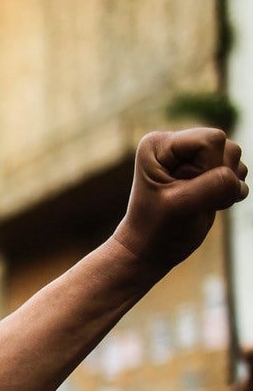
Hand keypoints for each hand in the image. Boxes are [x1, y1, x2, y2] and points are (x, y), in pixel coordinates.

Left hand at [112, 128, 246, 274]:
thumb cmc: (157, 229)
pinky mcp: (207, 170)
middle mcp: (175, 144)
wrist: (152, 250)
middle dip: (219, 177)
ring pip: (235, 157)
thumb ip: (214, 185)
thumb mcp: (182, 206)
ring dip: (226, 185)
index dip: (208, 169)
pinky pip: (239, 170)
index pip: (211, 140)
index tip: (183, 192)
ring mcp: (192, 156)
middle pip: (226, 147)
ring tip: (198, 202)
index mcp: (159, 145)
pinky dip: (231, 190)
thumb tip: (237, 177)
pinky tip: (208, 203)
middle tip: (191, 200)